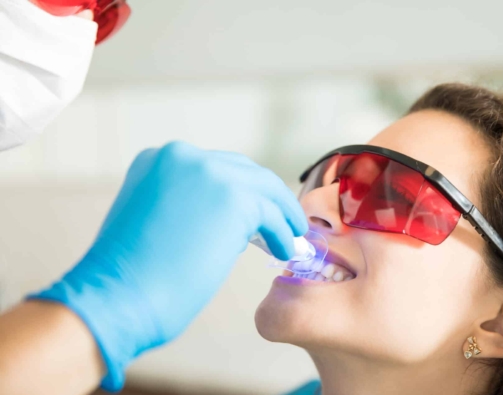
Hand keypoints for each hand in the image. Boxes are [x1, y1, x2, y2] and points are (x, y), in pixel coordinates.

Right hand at [31, 142, 307, 390]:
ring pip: (264, 188)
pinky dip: (283, 232)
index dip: (240, 191)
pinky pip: (272, 214)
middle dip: (265, 198)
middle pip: (244, 171)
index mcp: (157, 160)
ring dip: (281, 214)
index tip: (256, 212)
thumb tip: (225, 220)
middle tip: (282, 221)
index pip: (215, 169)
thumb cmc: (128, 277)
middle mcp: (183, 157)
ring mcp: (209, 173)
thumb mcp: (152, 220)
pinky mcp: (233, 198)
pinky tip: (285, 249)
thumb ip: (185, 207)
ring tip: (291, 236)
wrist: (115, 297)